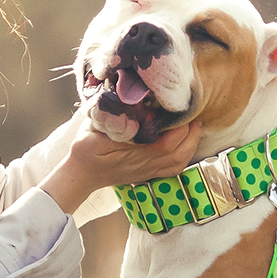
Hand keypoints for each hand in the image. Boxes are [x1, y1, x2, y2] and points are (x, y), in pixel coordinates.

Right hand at [40, 120, 204, 214]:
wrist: (81, 174)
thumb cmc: (85, 150)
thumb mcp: (93, 130)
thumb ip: (112, 119)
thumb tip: (128, 102)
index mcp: (132, 153)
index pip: (165, 144)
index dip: (178, 128)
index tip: (183, 110)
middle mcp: (144, 165)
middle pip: (177, 153)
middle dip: (190, 134)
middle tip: (194, 115)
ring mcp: (147, 171)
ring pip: (178, 162)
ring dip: (190, 145)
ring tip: (194, 127)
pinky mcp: (148, 174)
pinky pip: (173, 169)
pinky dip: (184, 157)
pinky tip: (187, 144)